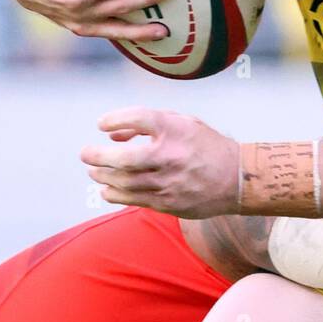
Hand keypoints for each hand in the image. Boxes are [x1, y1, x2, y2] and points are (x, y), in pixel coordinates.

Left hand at [81, 107, 239, 218]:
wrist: (236, 179)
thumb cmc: (206, 146)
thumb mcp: (184, 123)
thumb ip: (148, 124)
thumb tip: (112, 136)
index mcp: (177, 130)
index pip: (138, 118)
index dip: (114, 119)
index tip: (101, 124)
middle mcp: (171, 156)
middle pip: (123, 158)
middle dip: (98, 156)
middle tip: (86, 153)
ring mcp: (169, 182)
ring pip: (124, 182)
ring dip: (102, 176)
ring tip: (94, 171)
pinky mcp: (168, 203)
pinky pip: (133, 199)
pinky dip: (114, 194)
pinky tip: (107, 189)